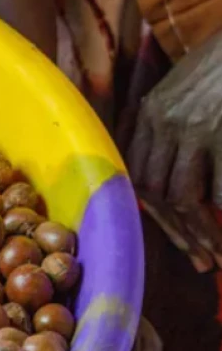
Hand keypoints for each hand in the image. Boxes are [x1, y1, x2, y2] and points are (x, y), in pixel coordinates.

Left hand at [121, 31, 221, 269]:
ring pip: (183, 196)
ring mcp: (194, 127)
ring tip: (216, 254)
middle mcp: (164, 121)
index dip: (154, 212)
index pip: (138, 175)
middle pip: (155, 192)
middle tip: (200, 260)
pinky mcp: (221, 131)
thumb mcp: (187, 90)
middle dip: (177, 232)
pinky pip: (219, 188)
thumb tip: (171, 184)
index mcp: (151, 112)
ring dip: (200, 232)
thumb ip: (171, 127)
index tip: (176, 237)